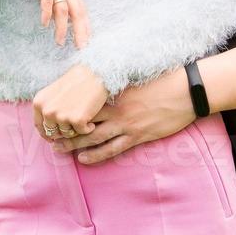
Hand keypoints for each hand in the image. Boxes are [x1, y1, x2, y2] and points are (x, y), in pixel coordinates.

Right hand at [14, 0, 90, 49]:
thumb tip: (58, 15)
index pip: (82, 9)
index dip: (86, 26)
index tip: (87, 42)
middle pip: (77, 11)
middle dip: (80, 31)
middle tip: (81, 47)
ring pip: (63, 8)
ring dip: (62, 27)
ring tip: (60, 42)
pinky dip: (46, 13)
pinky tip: (44, 24)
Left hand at [33, 64, 109, 139]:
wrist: (95, 72)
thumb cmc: (77, 80)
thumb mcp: (54, 92)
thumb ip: (49, 107)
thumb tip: (49, 131)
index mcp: (39, 103)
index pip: (39, 125)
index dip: (47, 133)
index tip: (55, 137)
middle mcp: (47, 111)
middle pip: (53, 132)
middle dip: (63, 132)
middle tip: (74, 126)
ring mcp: (61, 116)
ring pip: (68, 133)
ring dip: (76, 129)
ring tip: (85, 118)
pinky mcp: (77, 120)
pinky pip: (82, 132)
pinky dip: (88, 128)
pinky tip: (92, 121)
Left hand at [51, 67, 195, 163]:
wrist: (188, 91)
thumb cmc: (166, 80)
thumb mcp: (140, 76)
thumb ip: (122, 79)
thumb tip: (108, 77)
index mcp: (116, 91)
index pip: (86, 100)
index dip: (69, 106)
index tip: (55, 111)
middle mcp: (117, 108)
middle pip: (83, 119)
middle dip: (64, 127)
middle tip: (47, 134)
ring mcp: (127, 123)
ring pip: (93, 136)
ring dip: (74, 143)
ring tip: (58, 148)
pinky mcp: (138, 136)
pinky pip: (113, 148)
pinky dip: (96, 155)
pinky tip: (83, 158)